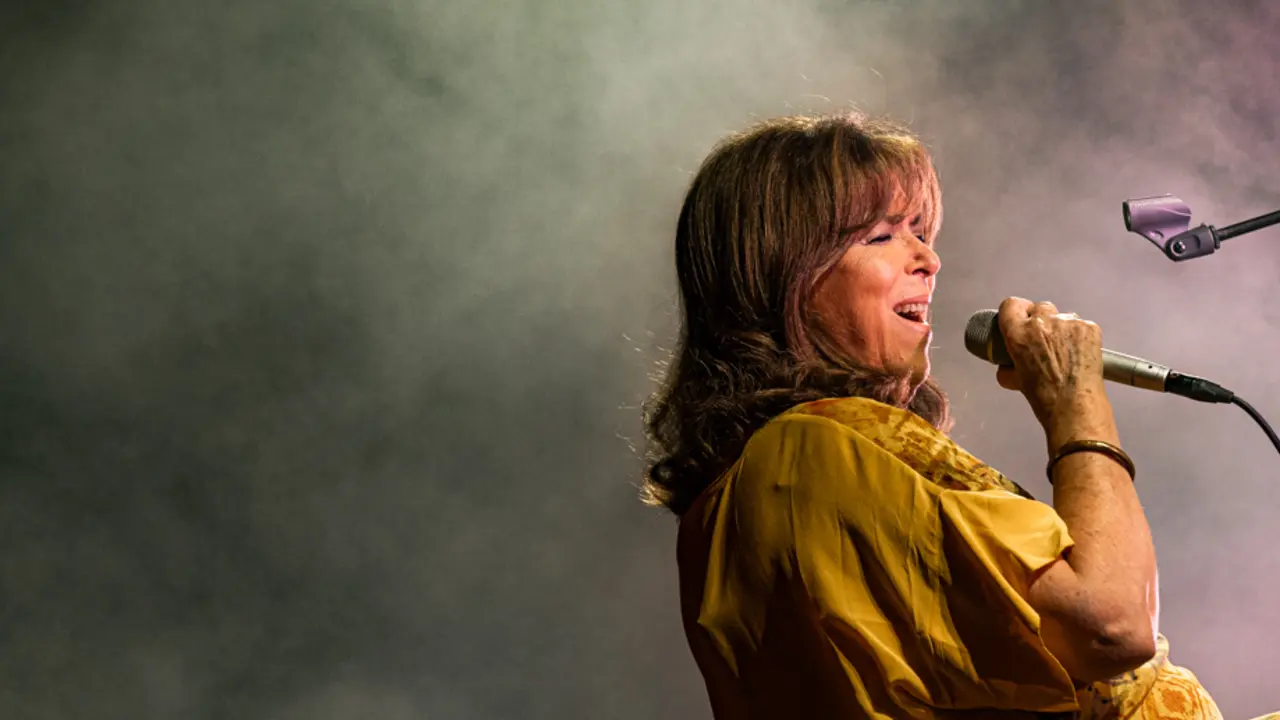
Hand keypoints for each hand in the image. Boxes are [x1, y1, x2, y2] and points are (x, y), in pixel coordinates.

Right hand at [995, 297, 1107, 432]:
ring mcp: (1069, 323)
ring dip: (1060, 328)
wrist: (1076, 406)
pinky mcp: (1089, 328)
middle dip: (1040, 320)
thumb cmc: (1044, 397)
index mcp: (1019, 334)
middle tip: (1044, 340)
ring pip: (1061, 316)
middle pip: (1039, 307)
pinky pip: (1080, 325)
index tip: (1019, 320)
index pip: (1011, 304)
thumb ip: (1008, 368)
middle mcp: (1043, 323)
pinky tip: (1079, 352)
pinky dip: (1078, 336)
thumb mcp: (1016, 381)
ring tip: (1065, 350)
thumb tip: (1007, 367)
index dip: (1014, 312)